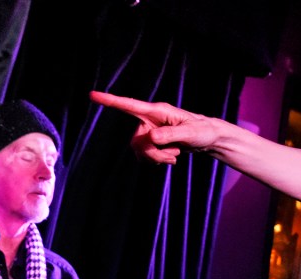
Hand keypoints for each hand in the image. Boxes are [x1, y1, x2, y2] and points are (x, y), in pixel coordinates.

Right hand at [90, 91, 214, 165]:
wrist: (208, 138)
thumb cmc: (202, 131)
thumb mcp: (190, 134)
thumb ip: (170, 135)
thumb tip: (151, 137)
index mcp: (157, 111)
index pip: (129, 105)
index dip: (110, 101)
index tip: (92, 95)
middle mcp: (150, 119)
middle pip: (136, 141)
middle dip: (151, 153)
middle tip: (173, 155)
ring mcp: (150, 131)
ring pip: (139, 151)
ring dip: (156, 158)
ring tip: (174, 155)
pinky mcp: (152, 142)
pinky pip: (143, 156)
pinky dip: (156, 161)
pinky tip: (170, 157)